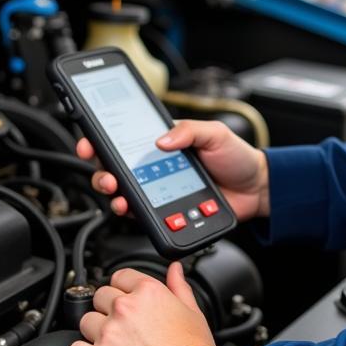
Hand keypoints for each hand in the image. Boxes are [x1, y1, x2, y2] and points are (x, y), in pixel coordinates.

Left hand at [71, 263, 215, 345]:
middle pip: (100, 297)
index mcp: (148, 292)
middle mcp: (124, 308)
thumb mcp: (193, 314)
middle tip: (124, 329)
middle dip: (109, 311)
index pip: (120, 276)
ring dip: (96, 332)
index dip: (123, 290)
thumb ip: (178, 287)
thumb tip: (174, 269)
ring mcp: (108, 334)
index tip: (126, 301)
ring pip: (86, 322)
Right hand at [76, 119, 269, 219]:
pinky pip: (141, 214)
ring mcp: (158, 190)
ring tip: (116, 192)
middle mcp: (155, 166)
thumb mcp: (214, 134)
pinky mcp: (165, 212)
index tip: (90, 143)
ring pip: (123, 192)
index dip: (101, 140)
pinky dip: (130, 212)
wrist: (255, 189)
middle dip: (101, 170)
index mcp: (163, 143)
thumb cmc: (236, 157)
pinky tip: (129, 208)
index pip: (124, 139)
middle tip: (105, 173)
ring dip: (112, 192)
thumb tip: (161, 139)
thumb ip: (188, 131)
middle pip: (115, 168)